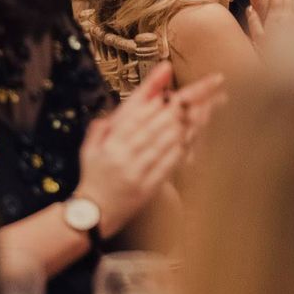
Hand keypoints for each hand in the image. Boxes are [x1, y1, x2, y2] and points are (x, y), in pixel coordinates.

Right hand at [74, 63, 222, 236]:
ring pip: (164, 141)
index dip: (154, 94)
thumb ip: (105, 124)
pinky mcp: (146, 189)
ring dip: (184, 125)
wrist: (92, 214)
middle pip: (154, 123)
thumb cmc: (94, 175)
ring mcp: (134, 171)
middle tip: (199, 93)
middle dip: (178, 106)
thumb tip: (122, 107)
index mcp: (110, 142)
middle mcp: (121, 154)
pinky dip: (180, 150)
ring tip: (203, 109)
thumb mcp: (90, 147)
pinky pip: (167, 165)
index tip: (171, 79)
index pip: (135, 112)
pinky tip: (192, 138)